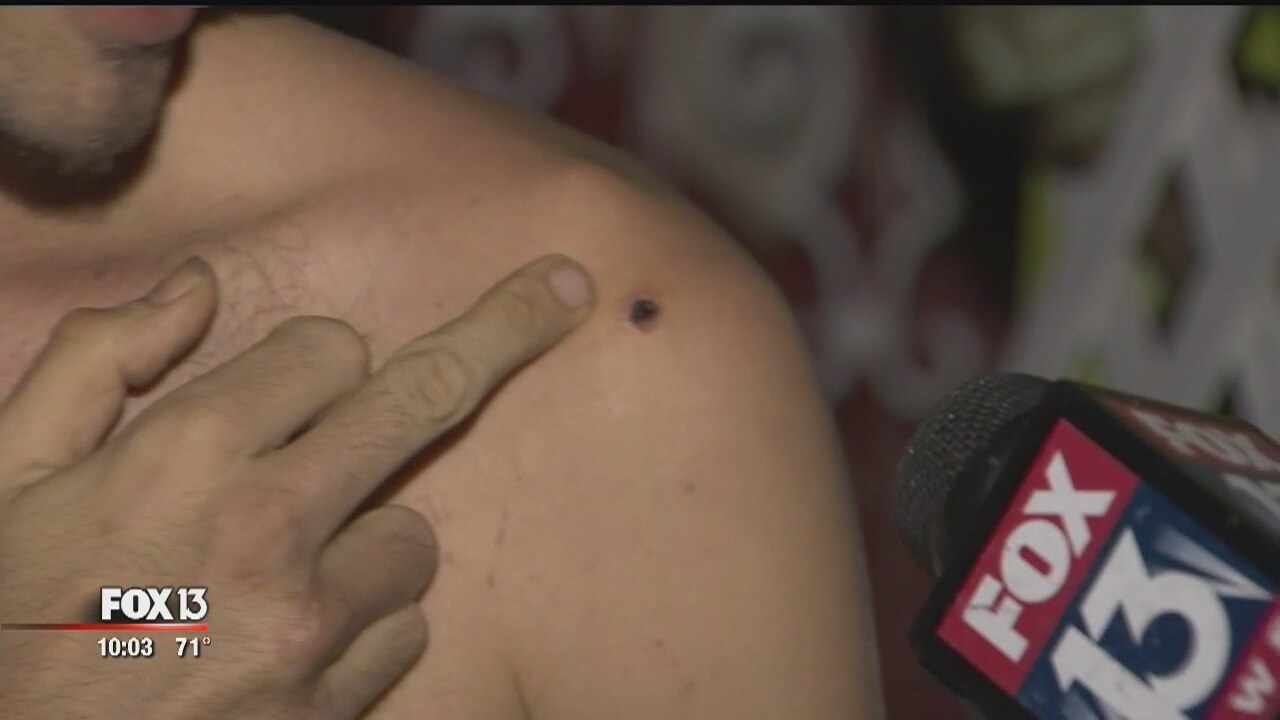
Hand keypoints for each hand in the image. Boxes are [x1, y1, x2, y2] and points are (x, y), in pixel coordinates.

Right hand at [0, 254, 593, 718]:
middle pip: (425, 400)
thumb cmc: (4, 622)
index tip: (315, 380)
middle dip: (499, 334)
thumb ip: (96, 363)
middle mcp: (267, 527)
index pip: (331, 350)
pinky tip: (288, 647)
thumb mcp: (6, 477)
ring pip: (413, 538)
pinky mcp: (330, 706)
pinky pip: (402, 635)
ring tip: (281, 576)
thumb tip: (197, 286)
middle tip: (565, 289)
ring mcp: (310, 625)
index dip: (322, 361)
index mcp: (184, 453)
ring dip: (369, 538)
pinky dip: (364, 630)